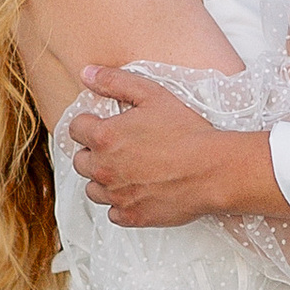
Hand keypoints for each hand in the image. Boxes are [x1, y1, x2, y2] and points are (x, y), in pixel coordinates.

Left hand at [66, 70, 283, 225]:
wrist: (213, 170)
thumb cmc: (187, 133)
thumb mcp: (152, 94)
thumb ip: (114, 81)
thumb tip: (87, 73)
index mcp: (105, 137)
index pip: (75, 129)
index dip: (89, 125)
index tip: (104, 126)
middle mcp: (104, 169)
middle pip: (80, 161)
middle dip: (94, 152)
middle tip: (118, 148)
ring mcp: (117, 196)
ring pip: (93, 189)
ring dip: (104, 179)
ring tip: (127, 170)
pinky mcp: (132, 216)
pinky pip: (113, 213)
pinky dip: (121, 204)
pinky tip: (137, 192)